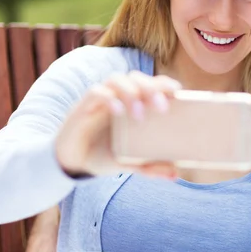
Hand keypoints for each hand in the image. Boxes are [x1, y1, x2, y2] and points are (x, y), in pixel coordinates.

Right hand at [54, 71, 181, 178]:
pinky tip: (118, 112)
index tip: (177, 92)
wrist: (72, 163)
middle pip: (136, 77)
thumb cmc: (103, 155)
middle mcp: (118, 96)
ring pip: (117, 79)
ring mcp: (101, 98)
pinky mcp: (84, 105)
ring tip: (139, 114)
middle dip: (151, 88)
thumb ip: (151, 166)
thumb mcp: (129, 163)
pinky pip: (96, 92)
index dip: (164, 82)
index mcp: (133, 104)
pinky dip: (109, 98)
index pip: (150, 83)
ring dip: (131, 92)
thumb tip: (176, 174)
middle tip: (162, 108)